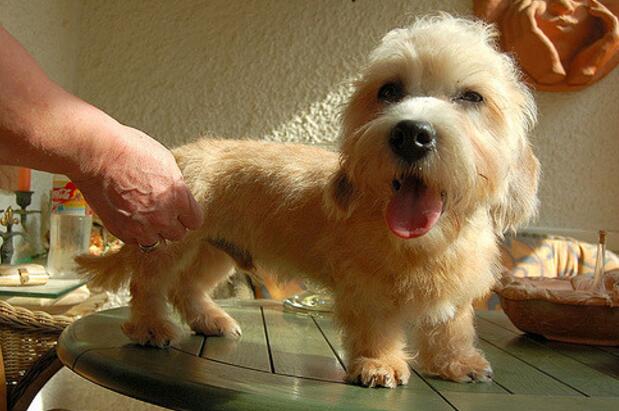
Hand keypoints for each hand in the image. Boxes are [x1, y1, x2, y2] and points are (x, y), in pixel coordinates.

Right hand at [70, 124, 203, 244]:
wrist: (97, 154)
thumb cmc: (129, 150)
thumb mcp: (166, 162)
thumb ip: (176, 185)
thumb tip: (178, 195)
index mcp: (178, 197)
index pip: (195, 221)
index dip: (188, 216)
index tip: (182, 213)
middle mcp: (162, 216)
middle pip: (178, 234)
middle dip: (172, 224)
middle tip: (162, 213)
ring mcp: (141, 226)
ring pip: (156, 241)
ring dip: (152, 232)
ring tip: (144, 217)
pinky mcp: (121, 231)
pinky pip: (134, 241)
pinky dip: (133, 233)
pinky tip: (129, 218)